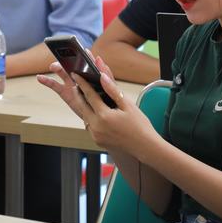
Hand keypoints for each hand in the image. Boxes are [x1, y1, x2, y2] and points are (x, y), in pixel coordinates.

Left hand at [39, 52, 157, 152]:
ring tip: (85, 97)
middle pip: (82, 106)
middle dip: (78, 95)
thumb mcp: (128, 105)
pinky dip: (90, 118)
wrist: (145, 147)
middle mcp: (97, 127)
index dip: (82, 83)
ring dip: (84, 107)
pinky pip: (89, 126)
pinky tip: (95, 113)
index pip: (89, 95)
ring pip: (85, 117)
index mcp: (104, 116)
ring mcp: (96, 135)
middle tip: (76, 85)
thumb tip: (102, 77)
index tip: (76, 75)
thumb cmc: (140, 126)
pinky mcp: (97, 141)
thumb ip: (112, 90)